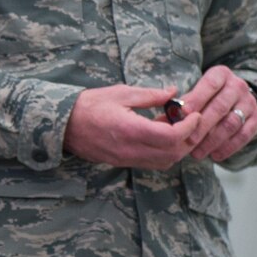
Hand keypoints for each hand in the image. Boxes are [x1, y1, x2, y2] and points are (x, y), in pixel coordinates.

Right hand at [63, 85, 200, 170]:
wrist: (63, 124)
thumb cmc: (89, 105)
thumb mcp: (121, 93)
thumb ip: (150, 95)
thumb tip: (173, 92)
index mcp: (131, 129)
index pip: (172, 137)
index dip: (189, 127)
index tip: (194, 115)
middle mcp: (131, 149)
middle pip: (173, 153)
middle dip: (188, 139)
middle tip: (189, 122)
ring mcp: (127, 159)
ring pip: (165, 162)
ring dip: (177, 148)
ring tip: (175, 129)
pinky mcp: (123, 163)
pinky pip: (152, 163)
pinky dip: (164, 153)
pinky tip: (160, 137)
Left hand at [177, 66, 256, 163]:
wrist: (235, 97)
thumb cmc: (207, 95)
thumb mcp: (196, 91)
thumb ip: (186, 101)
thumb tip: (172, 114)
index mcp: (221, 74)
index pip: (210, 84)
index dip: (197, 99)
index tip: (183, 113)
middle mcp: (238, 85)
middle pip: (220, 107)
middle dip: (203, 126)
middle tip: (189, 140)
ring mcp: (249, 102)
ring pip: (231, 123)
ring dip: (213, 140)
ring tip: (198, 152)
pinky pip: (244, 135)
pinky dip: (229, 147)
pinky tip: (215, 155)